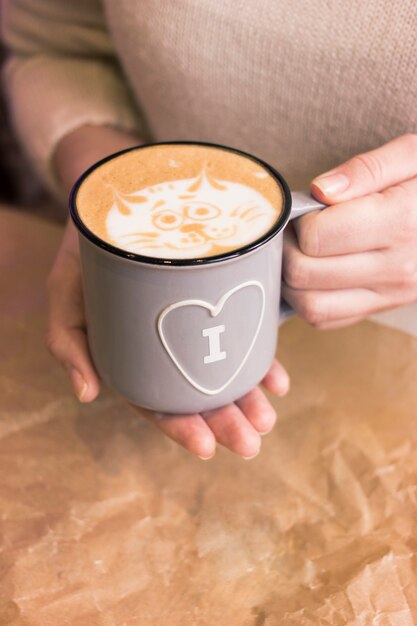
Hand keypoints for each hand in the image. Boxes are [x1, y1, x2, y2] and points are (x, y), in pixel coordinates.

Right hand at [47, 125, 289, 459]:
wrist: (120, 196)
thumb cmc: (90, 250)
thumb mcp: (66, 292)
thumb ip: (68, 341)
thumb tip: (87, 394)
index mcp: (131, 354)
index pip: (155, 400)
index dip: (179, 426)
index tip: (206, 447)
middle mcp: (166, 345)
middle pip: (196, 392)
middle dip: (224, 420)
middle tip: (250, 440)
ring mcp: (193, 322)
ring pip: (222, 368)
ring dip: (248, 396)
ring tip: (267, 415)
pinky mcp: (217, 297)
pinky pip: (241, 332)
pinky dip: (260, 358)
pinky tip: (278, 378)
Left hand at [282, 134, 416, 327]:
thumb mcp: (412, 155)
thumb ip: (366, 169)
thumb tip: (320, 190)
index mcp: (401, 221)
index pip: (317, 237)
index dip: (300, 220)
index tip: (309, 208)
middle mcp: (396, 267)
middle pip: (304, 273)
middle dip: (289, 248)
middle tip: (297, 229)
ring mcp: (390, 294)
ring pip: (310, 306)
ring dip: (291, 280)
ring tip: (302, 251)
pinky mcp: (382, 308)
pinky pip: (325, 319)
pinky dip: (307, 299)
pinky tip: (314, 273)